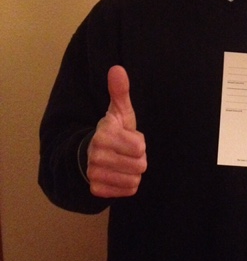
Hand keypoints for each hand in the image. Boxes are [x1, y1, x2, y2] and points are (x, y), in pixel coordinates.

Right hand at [87, 66, 146, 197]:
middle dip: (138, 159)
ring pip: (134, 179)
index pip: (140, 147)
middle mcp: (96, 154)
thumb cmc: (114, 131)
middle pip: (140, 165)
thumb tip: (117, 69)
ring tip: (122, 162)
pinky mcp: (97, 189)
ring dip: (133, 172)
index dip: (139, 143)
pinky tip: (118, 174)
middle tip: (126, 152)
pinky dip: (127, 185)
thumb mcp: (119, 112)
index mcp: (104, 133)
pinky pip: (128, 191)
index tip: (127, 137)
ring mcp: (95, 173)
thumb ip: (121, 91)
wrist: (91, 154)